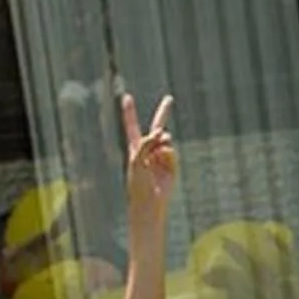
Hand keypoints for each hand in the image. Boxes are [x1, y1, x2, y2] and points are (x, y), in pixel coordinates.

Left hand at [120, 90, 176, 230]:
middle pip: (156, 128)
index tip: (126, 97)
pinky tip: (163, 163)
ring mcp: (161, 156)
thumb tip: (163, 133)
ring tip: (156, 154)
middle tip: (169, 98)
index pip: (132, 126)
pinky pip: (171, 151)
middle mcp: (149, 150)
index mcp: (135, 148)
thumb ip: (146, 143)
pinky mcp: (172, 165)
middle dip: (163, 113)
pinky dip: (168, 154)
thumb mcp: (136, 159)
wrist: (149, 201)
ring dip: (162, 143)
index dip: (130, 112)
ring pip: (165, 140)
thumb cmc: (137, 183)